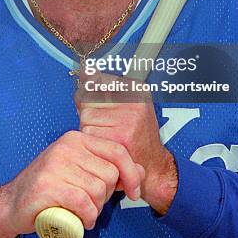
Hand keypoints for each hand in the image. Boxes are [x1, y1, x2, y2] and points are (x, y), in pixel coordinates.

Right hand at [0, 130, 143, 237]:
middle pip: (109, 174)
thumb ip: (109, 168)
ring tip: (81, 211)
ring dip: (95, 209)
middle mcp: (67, 146)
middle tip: (90, 203)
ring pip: (98, 191)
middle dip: (106, 196)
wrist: (12, 204)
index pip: (117, 150)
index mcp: (77, 139)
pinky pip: (84, 203)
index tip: (133, 192)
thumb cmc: (50, 188)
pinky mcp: (48, 185)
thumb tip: (141, 169)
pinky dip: (87, 217)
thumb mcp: (80, 171)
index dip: (132, 173)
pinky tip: (79, 220)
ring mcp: (56, 164)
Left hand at [76, 71, 177, 214]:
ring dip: (90, 130)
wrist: (153, 166)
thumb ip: (101, 89)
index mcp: (135, 88)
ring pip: (86, 117)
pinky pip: (89, 134)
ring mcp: (128, 117)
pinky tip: (107, 147)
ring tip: (108, 138)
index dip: (91, 97)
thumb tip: (84, 71)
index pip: (96, 81)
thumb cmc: (135, 137)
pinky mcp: (120, 136)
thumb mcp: (124, 106)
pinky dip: (92, 143)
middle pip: (88, 100)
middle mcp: (134, 100)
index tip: (100, 108)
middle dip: (90, 116)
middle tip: (106, 128)